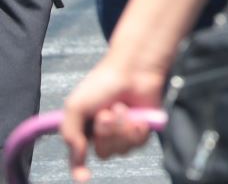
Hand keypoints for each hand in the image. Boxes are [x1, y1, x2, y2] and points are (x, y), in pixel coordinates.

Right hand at [61, 56, 166, 180]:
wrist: (133, 69)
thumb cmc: (102, 83)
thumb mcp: (75, 107)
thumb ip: (70, 134)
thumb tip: (77, 157)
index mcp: (85, 130)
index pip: (79, 157)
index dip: (79, 169)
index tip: (84, 177)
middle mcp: (104, 134)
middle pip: (104, 153)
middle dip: (106, 132)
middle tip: (107, 111)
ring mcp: (124, 133)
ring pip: (121, 149)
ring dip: (121, 127)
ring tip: (122, 107)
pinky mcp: (143, 129)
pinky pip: (139, 143)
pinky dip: (137, 128)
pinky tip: (137, 114)